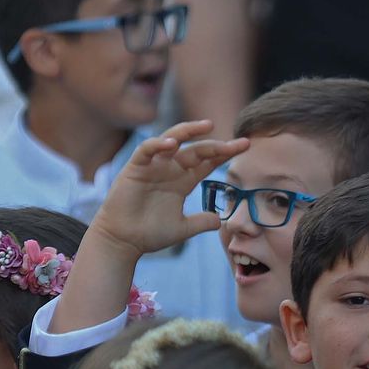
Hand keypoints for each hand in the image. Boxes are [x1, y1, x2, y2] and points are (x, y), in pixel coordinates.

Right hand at [87, 119, 248, 262]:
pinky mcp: (135, 168)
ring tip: (207, 126)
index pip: (208, 162)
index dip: (225, 154)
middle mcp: (170, 169)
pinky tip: (172, 143)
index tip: (244, 146)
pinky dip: (158, 144)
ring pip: (173, 140)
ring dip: (189, 131)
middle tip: (237, 144)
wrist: (123, 241)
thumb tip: (220, 221)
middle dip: (216, 145)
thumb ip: (201, 222)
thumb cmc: (149, 233)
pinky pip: (147, 150)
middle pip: (196, 150)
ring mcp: (153, 166)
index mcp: (183, 181)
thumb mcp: (183, 228)